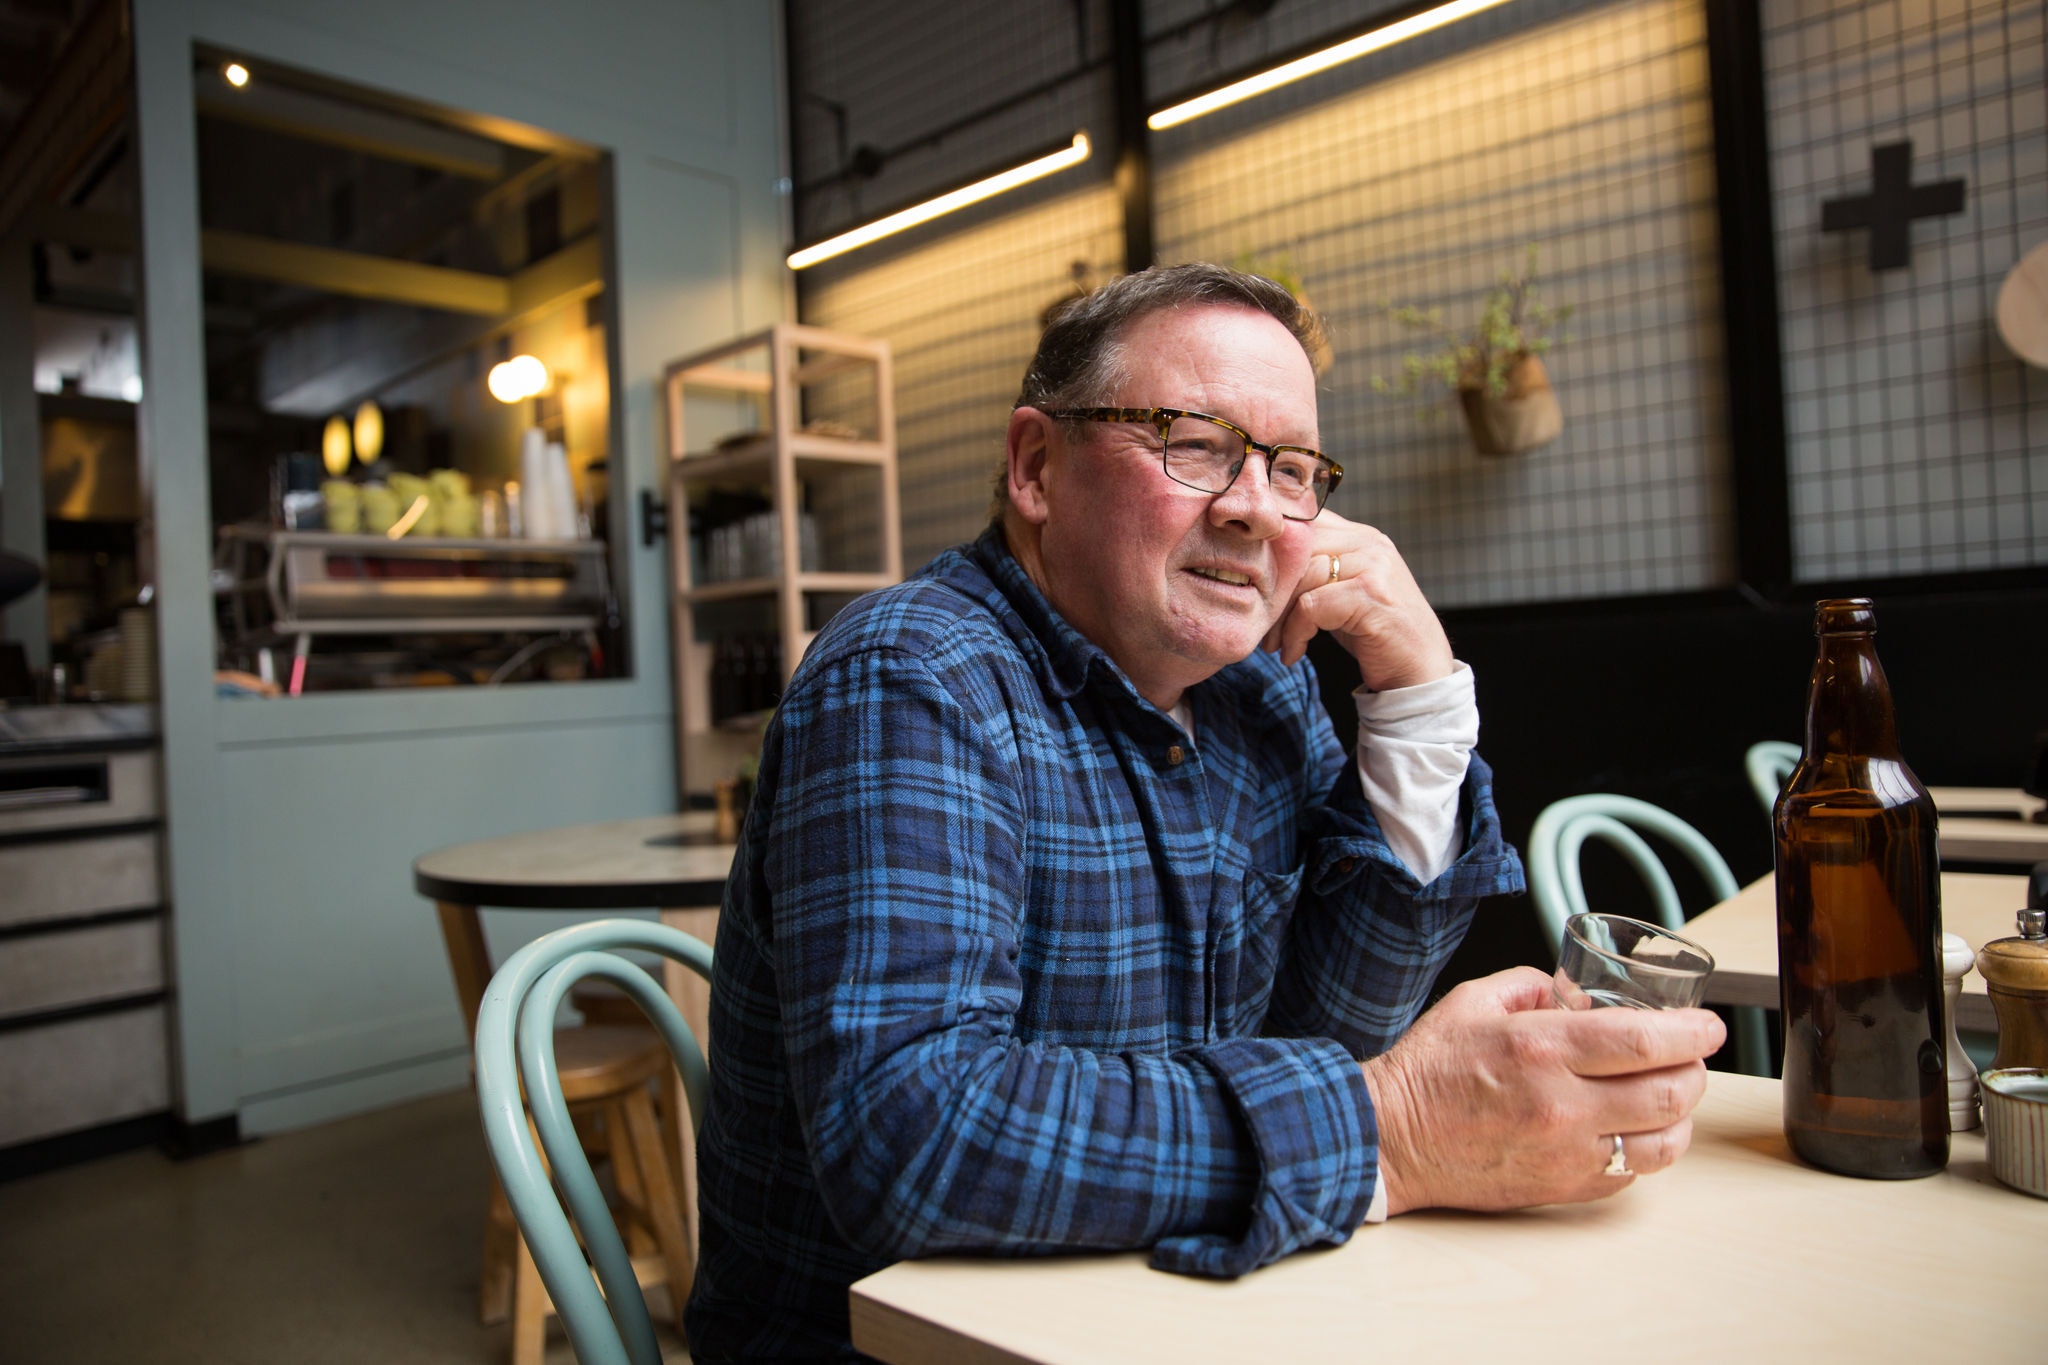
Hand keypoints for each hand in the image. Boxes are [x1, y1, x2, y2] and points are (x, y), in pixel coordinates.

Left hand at [1261, 509, 1452, 690]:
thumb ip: (1315, 570)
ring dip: (1279, 617)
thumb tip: (1261, 564)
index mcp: (1360, 536)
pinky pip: (1311, 606)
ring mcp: (1373, 565)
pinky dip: (1295, 633)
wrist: (1420, 673)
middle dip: (1271, 589)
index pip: (1302, 523)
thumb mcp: (1341, 593)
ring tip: (1275, 644)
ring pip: (1301, 577)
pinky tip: (1294, 653)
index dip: (1272, 555)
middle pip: (1297, 549)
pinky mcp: (1370, 595)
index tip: (1257, 590)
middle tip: (1262, 624)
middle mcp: (1369, 542)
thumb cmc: (1374, 635)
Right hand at [1360, 967, 1724, 1215]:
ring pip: (1664, 1141)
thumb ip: (1533, 986)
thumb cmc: (1427, 1071)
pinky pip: (1633, 1174)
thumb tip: (1575, 992)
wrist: (1392, 1137)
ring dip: (1681, 1114)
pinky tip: (1636, 1129)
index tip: (1708, 1026)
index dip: (1692, 1031)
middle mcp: (1562, 1104)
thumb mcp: (1474, 1001)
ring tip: (1671, 1094)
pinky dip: (1648, 1149)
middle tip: (1693, 1056)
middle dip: (1696, 1070)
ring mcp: (1566, 1152)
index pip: (1645, 1039)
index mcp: (1541, 1048)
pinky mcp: (1563, 1188)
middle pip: (1669, 1092)